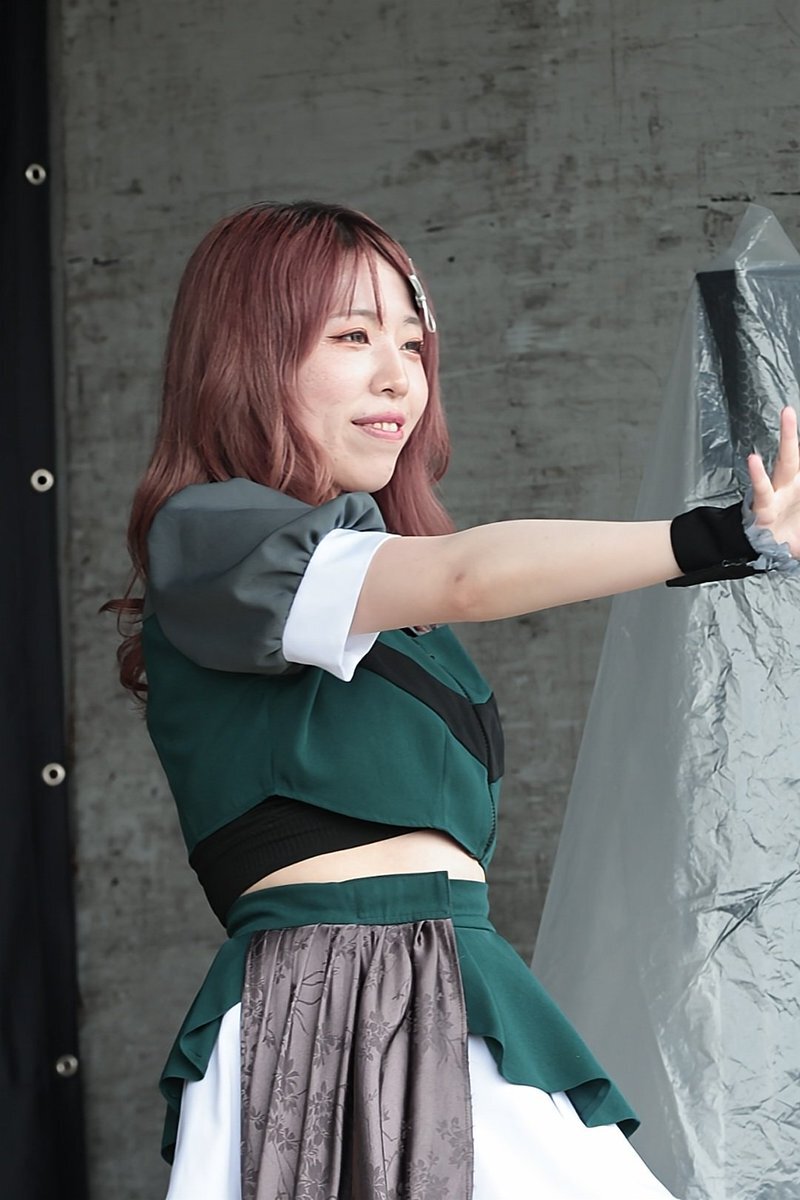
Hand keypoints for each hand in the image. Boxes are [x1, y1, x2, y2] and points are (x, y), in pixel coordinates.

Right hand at [747, 405, 799, 556]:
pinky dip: (757, 474)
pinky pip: (761, 488)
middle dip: (795, 432)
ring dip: (788, 438)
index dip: (799, 443)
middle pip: (798, 453)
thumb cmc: (789, 536)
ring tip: (788, 415)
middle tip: (792, 409)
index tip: (793, 417)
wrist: (766, 555)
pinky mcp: (763, 505)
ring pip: (785, 460)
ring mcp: (777, 492)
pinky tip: (754, 460)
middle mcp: (791, 484)